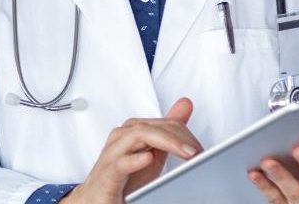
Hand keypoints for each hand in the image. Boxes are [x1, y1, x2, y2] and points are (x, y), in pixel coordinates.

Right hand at [61, 98, 200, 203]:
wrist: (97, 198)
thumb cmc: (123, 177)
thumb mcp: (153, 152)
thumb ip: (169, 130)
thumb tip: (185, 104)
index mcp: (133, 131)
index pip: (164, 123)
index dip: (186, 134)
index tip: (201, 149)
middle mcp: (121, 138)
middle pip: (153, 127)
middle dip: (179, 137)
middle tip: (198, 152)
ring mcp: (112, 154)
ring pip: (137, 136)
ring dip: (165, 142)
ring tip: (185, 153)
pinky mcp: (107, 175)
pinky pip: (119, 163)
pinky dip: (134, 160)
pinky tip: (148, 159)